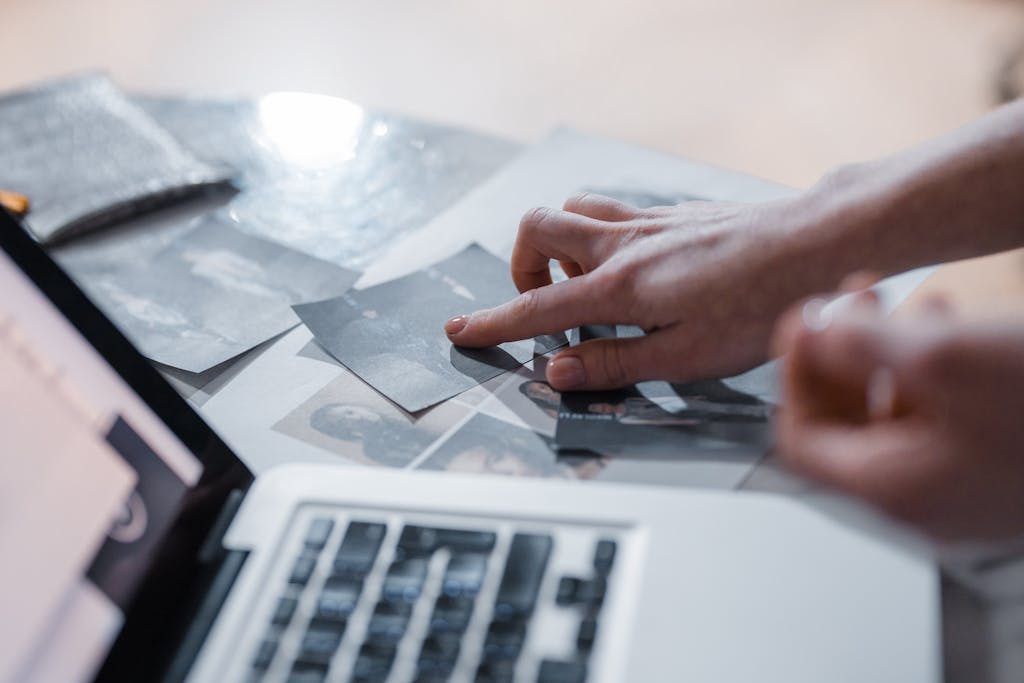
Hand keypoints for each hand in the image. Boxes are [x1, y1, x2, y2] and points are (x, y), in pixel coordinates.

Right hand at [445, 192, 845, 389]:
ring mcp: (649, 220)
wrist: (817, 245)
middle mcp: (624, 243)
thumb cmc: (760, 306)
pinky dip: (599, 235)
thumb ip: (615, 363)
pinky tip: (633, 269)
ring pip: (573, 208)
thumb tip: (557, 373)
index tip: (461, 332)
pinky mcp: (674, 212)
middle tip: (543, 304)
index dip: (492, 323)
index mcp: (620, 286)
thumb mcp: (687, 356)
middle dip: (521, 266)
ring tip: (585, 287)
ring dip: (559, 244)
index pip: (536, 308)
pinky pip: (613, 210)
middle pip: (538, 228)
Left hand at [774, 294, 1023, 539]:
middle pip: (846, 427)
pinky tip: (950, 332)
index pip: (801, 440)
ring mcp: (965, 492)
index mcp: (893, 488)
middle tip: (853, 303)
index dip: (794, 376)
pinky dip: (932, 376)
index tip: (805, 326)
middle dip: (842, 356)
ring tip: (904, 305)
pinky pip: (944, 424)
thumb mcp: (946, 360)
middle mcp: (923, 502)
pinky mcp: (999, 472)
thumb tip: (810, 335)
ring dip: (888, 357)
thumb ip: (860, 345)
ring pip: (897, 419)